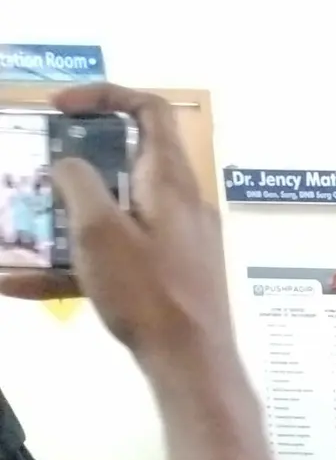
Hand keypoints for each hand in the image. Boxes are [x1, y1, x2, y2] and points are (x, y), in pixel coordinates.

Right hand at [0, 85, 232, 378]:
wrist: (191, 363)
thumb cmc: (148, 292)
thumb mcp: (99, 230)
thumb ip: (78, 183)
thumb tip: (67, 163)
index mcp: (172, 181)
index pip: (149, 111)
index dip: (104, 96)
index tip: (59, 109)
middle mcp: (182, 204)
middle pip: (127, 162)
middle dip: (73, 165)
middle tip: (34, 177)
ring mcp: (179, 241)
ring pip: (116, 213)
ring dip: (66, 218)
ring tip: (20, 231)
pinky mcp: (170, 275)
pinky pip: (117, 256)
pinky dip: (74, 263)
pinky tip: (21, 283)